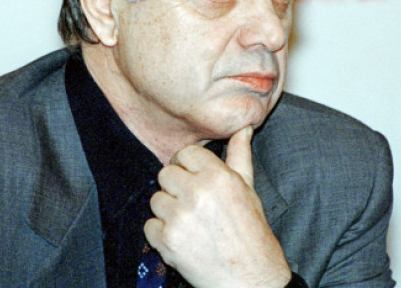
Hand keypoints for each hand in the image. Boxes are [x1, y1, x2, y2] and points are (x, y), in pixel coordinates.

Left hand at [144, 126, 291, 287]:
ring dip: (168, 212)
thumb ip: (240, 155)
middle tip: (191, 204)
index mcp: (218, 176)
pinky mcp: (167, 240)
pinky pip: (149, 226)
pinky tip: (182, 240)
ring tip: (190, 224)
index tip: (192, 178)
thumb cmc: (251, 232)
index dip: (186, 166)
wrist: (250, 277)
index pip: (184, 154)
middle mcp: (198, 192)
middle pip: (166, 175)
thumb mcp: (248, 189)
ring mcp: (180, 217)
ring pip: (156, 200)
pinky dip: (161, 234)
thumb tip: (243, 127)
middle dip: (175, 188)